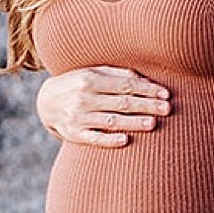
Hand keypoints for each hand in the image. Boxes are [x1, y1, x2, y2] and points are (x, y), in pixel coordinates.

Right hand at [35, 66, 171, 147]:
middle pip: (122, 102)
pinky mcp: (74, 134)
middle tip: (168, 109)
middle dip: (147, 105)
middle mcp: (84, 98)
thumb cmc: (77, 83)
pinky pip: (94, 138)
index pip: (126, 85)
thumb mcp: (93, 72)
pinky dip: (109, 140)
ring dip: (133, 123)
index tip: (166, 94)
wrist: (45, 101)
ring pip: (111, 121)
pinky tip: (125, 140)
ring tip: (153, 124)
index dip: (147, 90)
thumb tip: (147, 81)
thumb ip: (118, 74)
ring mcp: (79, 117)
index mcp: (91, 79)